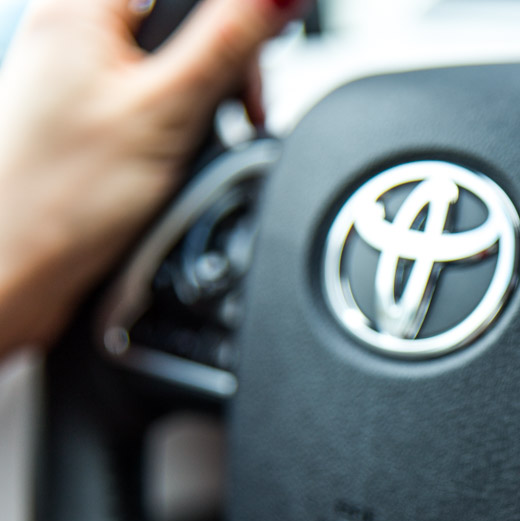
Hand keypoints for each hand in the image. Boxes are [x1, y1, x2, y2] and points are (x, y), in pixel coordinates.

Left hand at [0, 0, 299, 354]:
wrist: (15, 268)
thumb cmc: (62, 198)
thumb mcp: (171, 109)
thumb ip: (232, 41)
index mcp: (82, 7)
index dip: (235, 12)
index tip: (268, 40)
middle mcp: (72, 29)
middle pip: (180, 18)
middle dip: (224, 61)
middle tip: (241, 110)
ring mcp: (75, 73)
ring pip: (169, 59)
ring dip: (205, 97)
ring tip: (203, 143)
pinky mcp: (84, 112)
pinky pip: (151, 95)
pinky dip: (179, 121)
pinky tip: (179, 156)